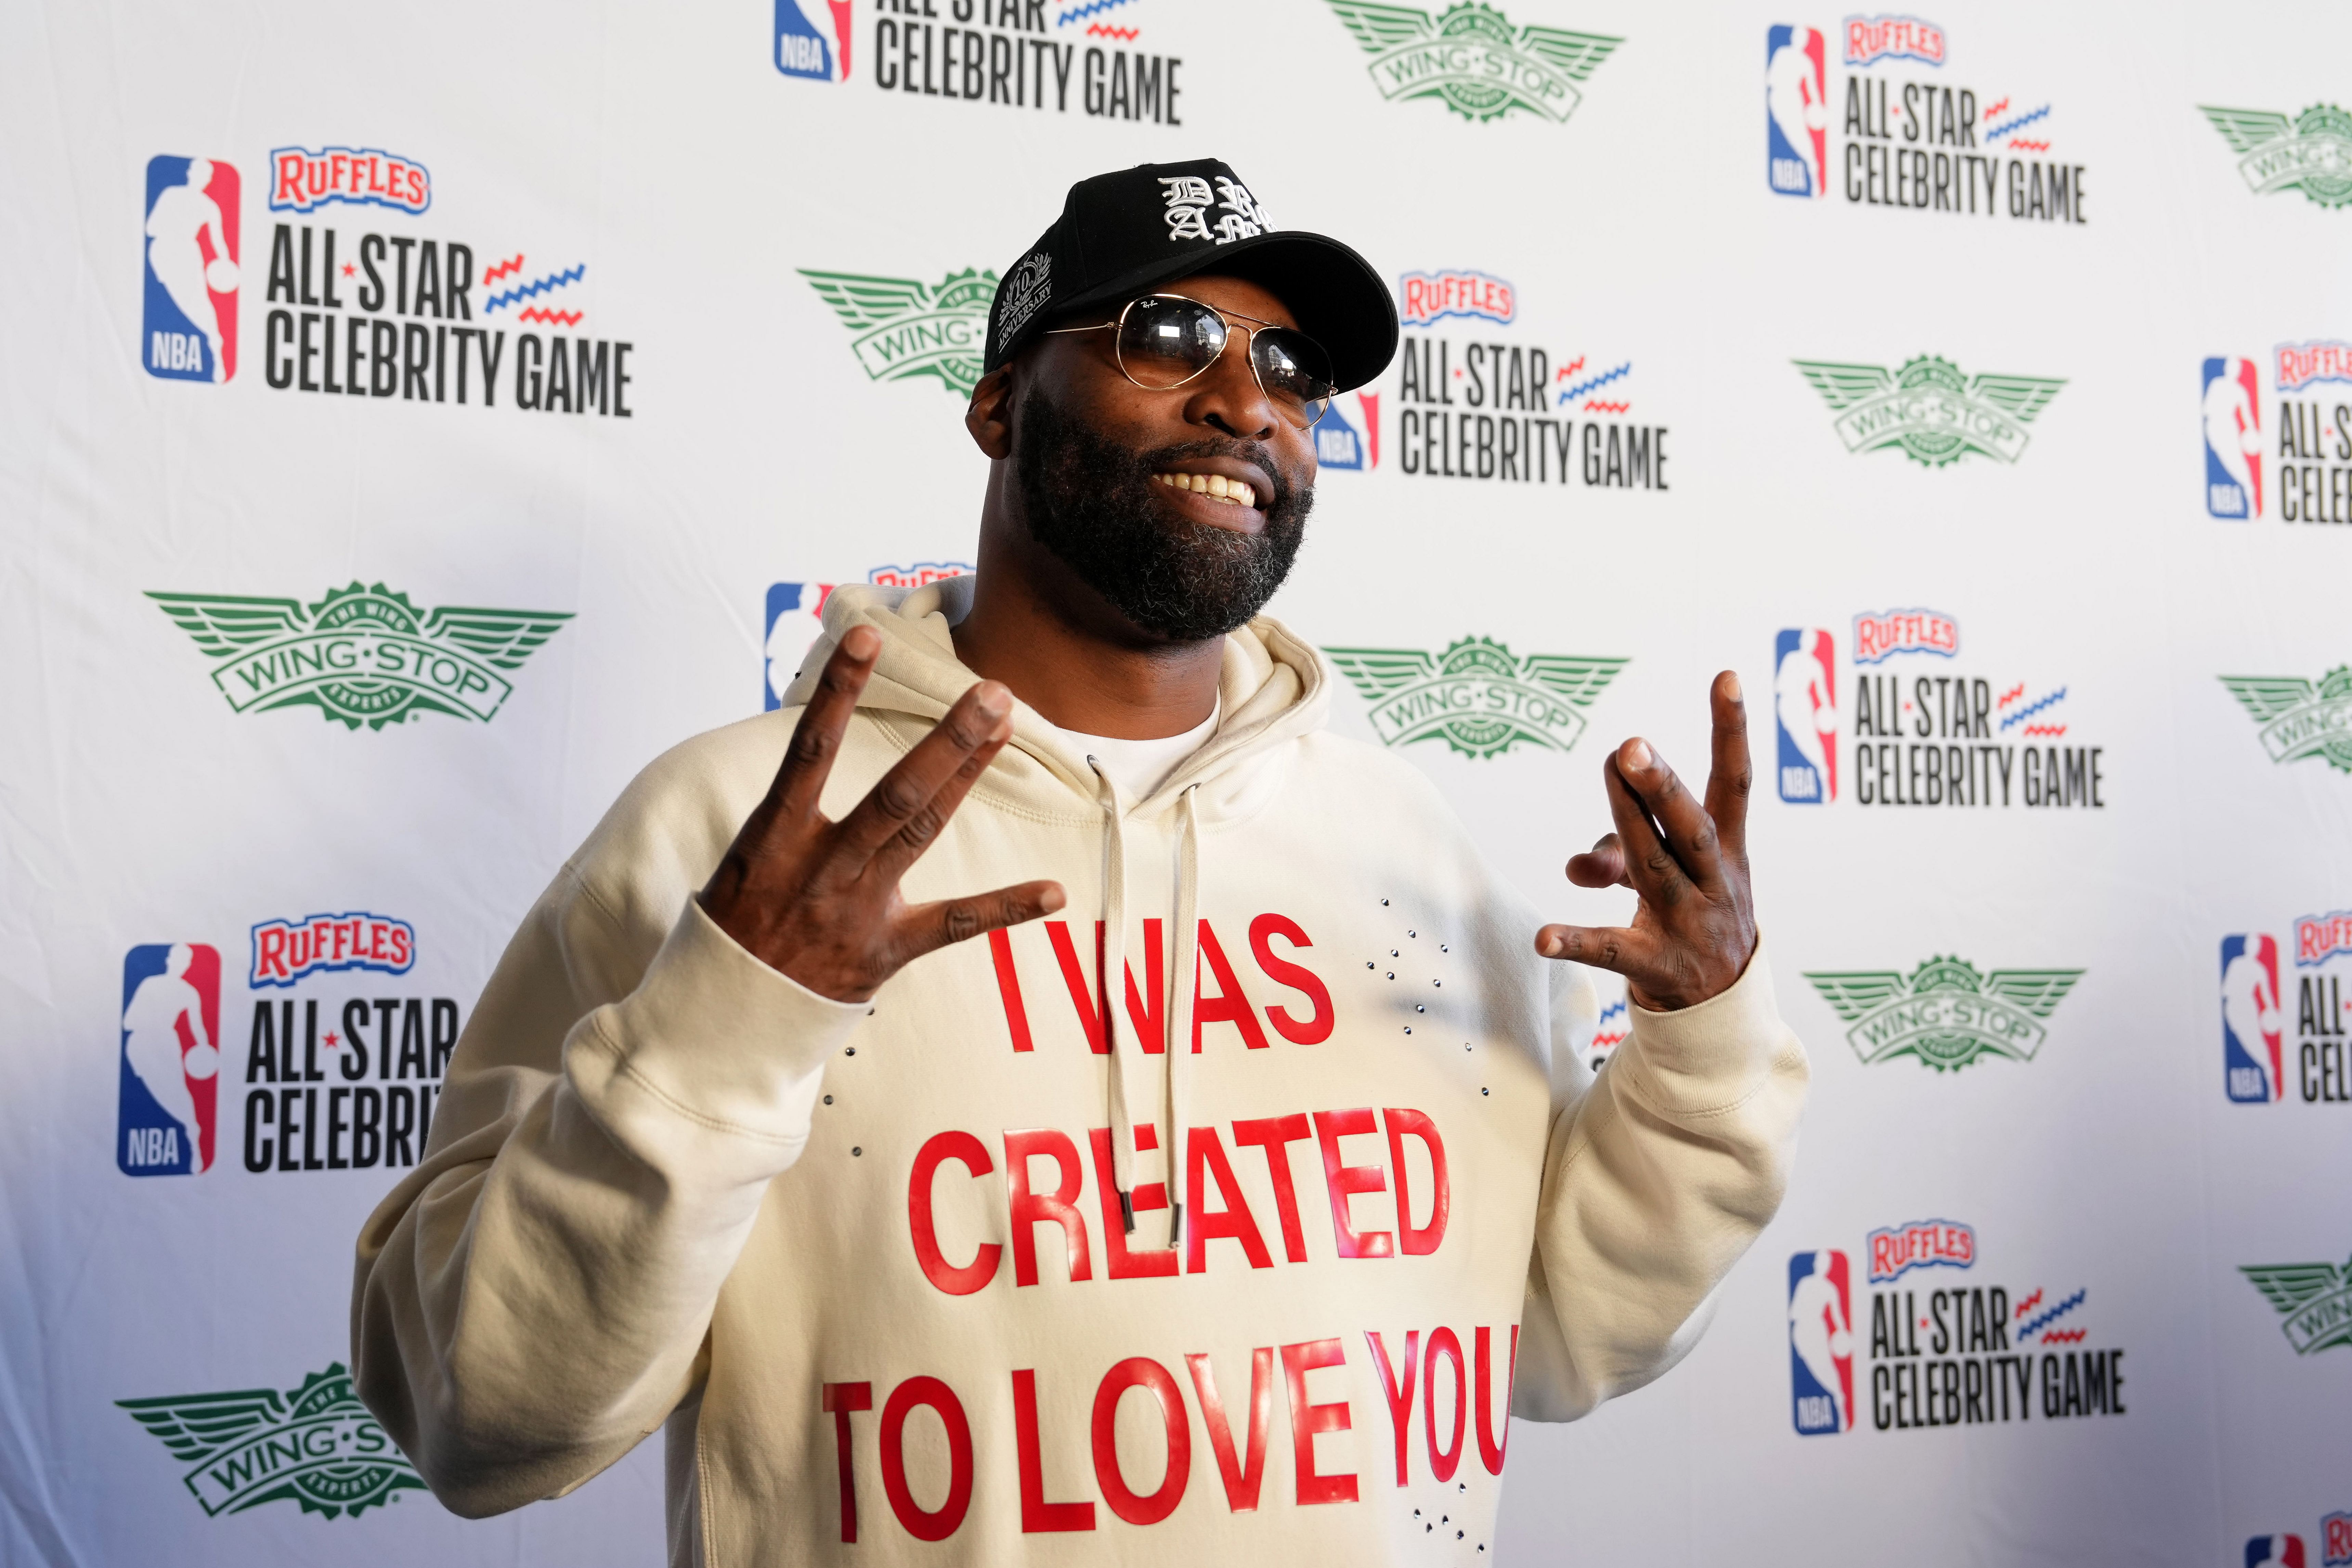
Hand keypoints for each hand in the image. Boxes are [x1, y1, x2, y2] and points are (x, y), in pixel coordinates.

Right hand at [700, 626, 1065, 1001]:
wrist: (719, 1018)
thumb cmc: (735, 925)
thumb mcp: (744, 859)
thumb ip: (791, 810)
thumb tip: (816, 747)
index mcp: (775, 836)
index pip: (810, 749)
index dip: (837, 691)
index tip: (865, 637)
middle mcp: (820, 867)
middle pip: (894, 792)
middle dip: (947, 739)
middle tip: (991, 691)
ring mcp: (855, 909)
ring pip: (921, 831)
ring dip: (966, 776)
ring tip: (1004, 727)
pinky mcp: (883, 953)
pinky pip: (953, 927)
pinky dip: (1004, 909)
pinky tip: (1052, 893)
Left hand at [1535, 671, 1755, 1010]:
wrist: (1723, 1003)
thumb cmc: (1691, 913)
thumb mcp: (1666, 874)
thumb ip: (1620, 854)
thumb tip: (1577, 864)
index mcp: (1726, 850)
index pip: (1734, 783)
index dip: (1732, 731)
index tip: (1727, 676)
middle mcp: (1714, 882)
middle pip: (1692, 826)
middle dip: (1663, 785)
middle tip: (1632, 745)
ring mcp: (1689, 925)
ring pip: (1655, 871)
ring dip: (1628, 827)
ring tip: (1609, 775)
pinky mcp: (1658, 968)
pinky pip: (1614, 951)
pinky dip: (1578, 942)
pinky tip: (1543, 938)